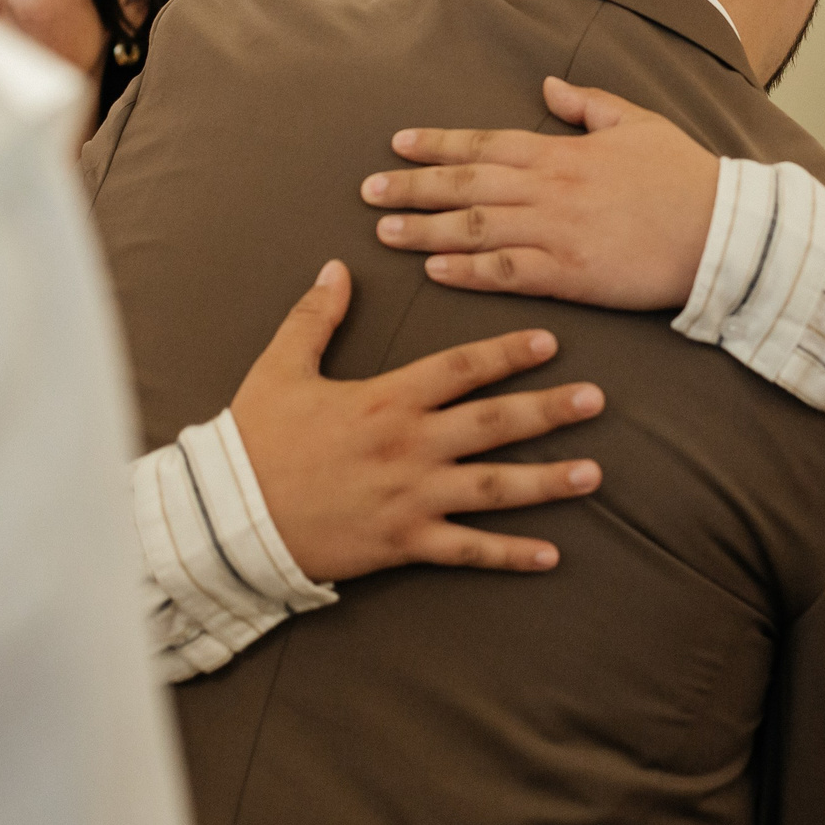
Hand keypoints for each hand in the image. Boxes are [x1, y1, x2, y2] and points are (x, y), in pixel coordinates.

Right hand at [227, 261, 606, 583]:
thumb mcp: (281, 368)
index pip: (461, 368)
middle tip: (596, 399)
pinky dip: (509, 555)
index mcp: (386, 399)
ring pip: (494, 488)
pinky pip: (467, 552)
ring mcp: (411, 498)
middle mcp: (410, 446)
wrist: (227, 517)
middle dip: (549, 411)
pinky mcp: (403, 544)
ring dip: (547, 482)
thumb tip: (336, 268)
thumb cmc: (254, 439)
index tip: (549, 342)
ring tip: (594, 474)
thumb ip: (314, 317)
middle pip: (494, 424)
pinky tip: (550, 556)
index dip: (507, 352)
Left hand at [361, 76, 719, 309]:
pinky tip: (433, 271)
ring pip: (473, 228)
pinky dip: (466, 271)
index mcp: (561, 151)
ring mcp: (555, 233)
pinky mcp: (568, 277)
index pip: (484, 142)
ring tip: (385, 230)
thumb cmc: (683, 175)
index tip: (398, 144)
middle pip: (465, 184)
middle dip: (412, 186)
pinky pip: (505, 273)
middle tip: (367, 191)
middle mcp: (548, 189)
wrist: (722, 231)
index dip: (437, 143)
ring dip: (425, 230)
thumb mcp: (637, 122)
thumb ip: (588, 104)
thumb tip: (549, 85)